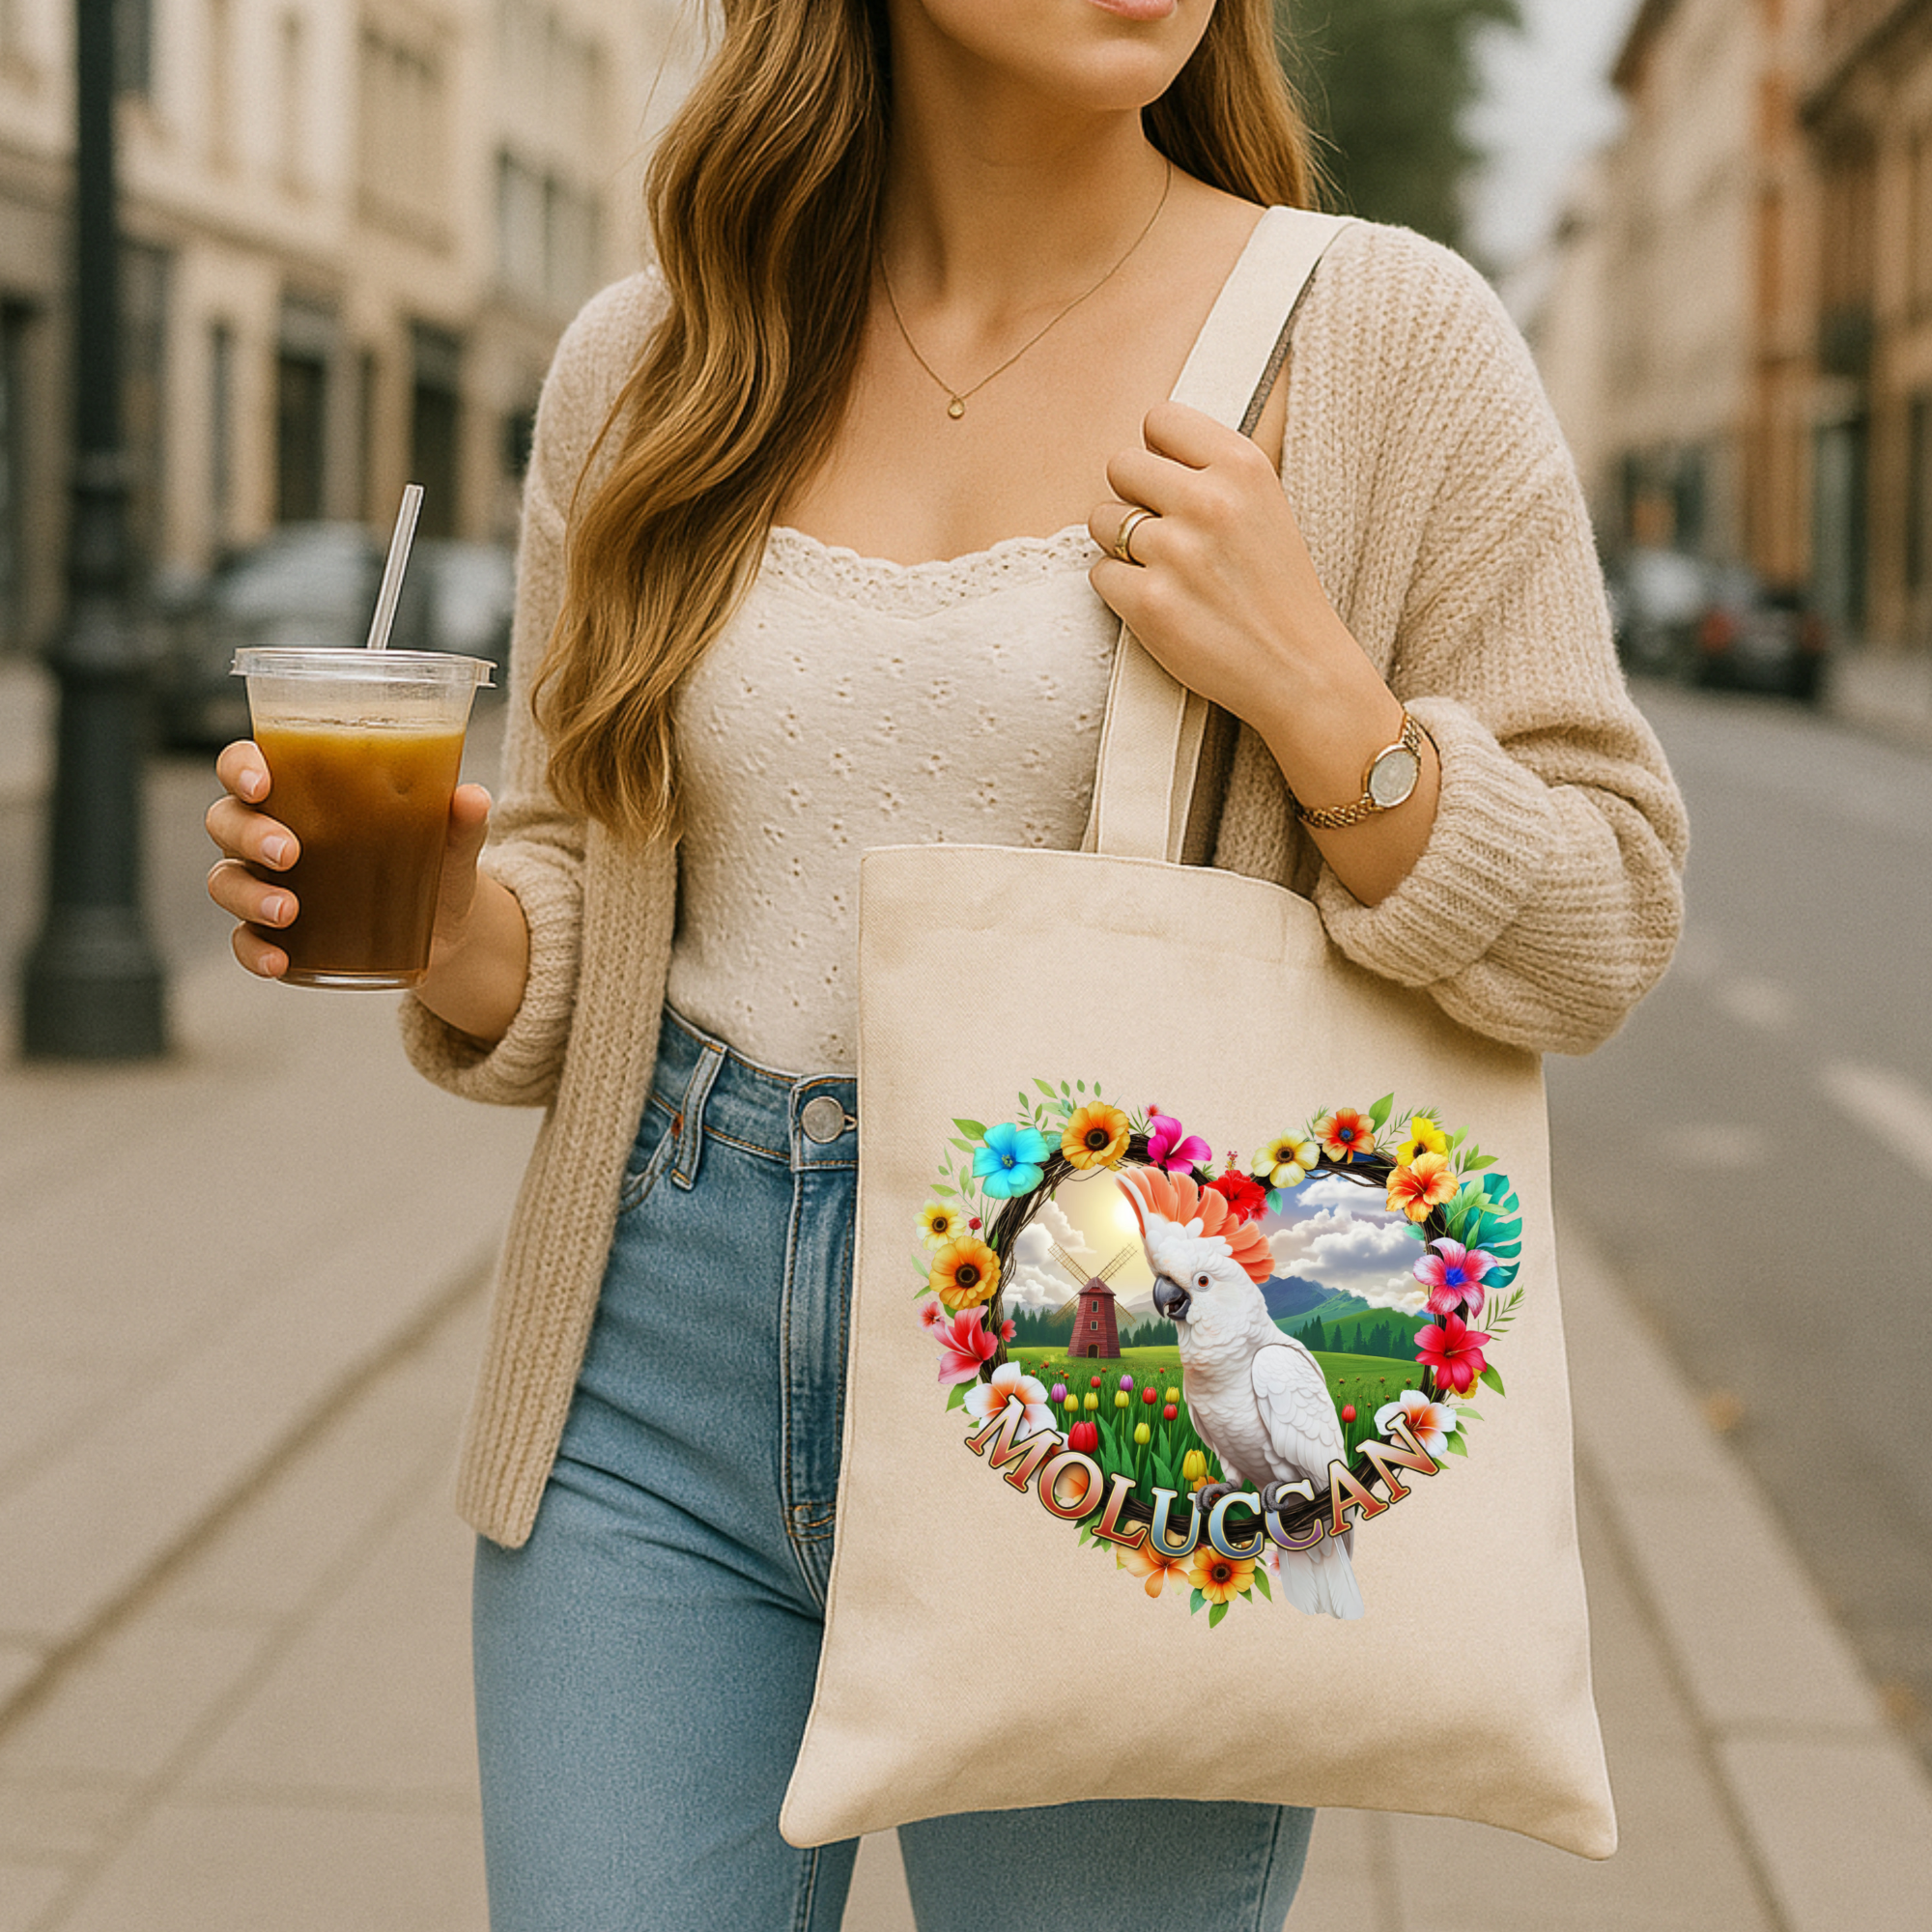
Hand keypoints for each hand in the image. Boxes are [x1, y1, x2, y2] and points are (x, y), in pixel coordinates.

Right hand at [204, 739, 492, 980]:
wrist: (444, 928)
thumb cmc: (434, 862)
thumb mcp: (450, 845)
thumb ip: (460, 822)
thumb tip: (473, 798)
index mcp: (302, 790)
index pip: (246, 764)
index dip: (240, 768)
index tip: (262, 783)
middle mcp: (272, 831)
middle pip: (227, 820)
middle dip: (247, 834)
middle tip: (289, 852)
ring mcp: (268, 882)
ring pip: (225, 879)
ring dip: (248, 894)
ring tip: (288, 910)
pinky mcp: (278, 932)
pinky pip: (244, 940)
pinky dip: (254, 951)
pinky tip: (280, 962)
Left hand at [1087, 401, 1438, 905]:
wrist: (1301, 670)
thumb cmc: (1277, 589)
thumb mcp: (1264, 505)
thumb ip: (1211, 471)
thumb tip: (1145, 447)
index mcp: (1242, 466)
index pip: (1159, 419)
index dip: (1156, 454)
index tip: (1171, 485)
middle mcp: (1209, 501)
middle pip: (1119, 465)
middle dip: (1132, 498)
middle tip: (1164, 535)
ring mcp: (1176, 553)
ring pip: (1101, 520)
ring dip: (1120, 545)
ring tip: (1164, 571)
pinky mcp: (1149, 603)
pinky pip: (1099, 573)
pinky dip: (1120, 591)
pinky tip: (1161, 605)